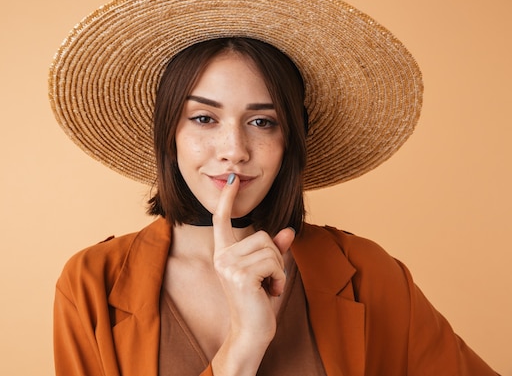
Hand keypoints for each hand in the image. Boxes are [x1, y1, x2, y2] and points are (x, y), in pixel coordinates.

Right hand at [210, 173, 294, 374]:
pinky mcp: (242, 276)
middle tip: (266, 280)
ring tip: (267, 287)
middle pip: (262, 236)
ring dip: (278, 269)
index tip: (231, 179)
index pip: (222, 219)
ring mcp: (229, 266)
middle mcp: (222, 256)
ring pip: (270, 249)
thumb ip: (274, 249)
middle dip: (274, 257)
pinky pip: (273, 262)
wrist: (251, 332)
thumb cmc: (257, 302)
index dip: (227, 199)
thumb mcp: (266, 271)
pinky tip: (270, 292)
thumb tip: (289, 230)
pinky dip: (279, 278)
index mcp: (223, 253)